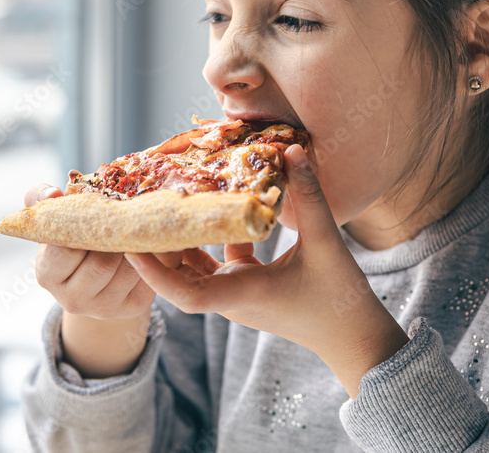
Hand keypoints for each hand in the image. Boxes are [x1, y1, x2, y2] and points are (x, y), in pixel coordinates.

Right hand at [24, 184, 181, 320]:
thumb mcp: (52, 219)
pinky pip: (148, 277)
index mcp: (47, 275)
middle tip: (125, 215)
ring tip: (136, 227)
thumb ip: (40, 198)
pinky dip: (152, 256)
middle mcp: (72, 300)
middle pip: (102, 263)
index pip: (68, 248)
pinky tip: (149, 242)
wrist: (96, 275)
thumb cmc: (72, 238)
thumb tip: (54, 191)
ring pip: (129, 269)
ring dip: (136, 244)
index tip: (97, 211)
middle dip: (116, 236)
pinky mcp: (132, 309)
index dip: (85, 227)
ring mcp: (103, 308)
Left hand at [122, 145, 408, 396]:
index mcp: (242, 294)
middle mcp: (232, 295)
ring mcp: (238, 291)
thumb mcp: (326, 244)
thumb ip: (309, 197)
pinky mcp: (249, 283)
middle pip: (179, 276)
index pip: (184, 294)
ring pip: (196, 266)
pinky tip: (211, 207)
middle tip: (137, 212)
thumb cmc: (340, 298)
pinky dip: (210, 238)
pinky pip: (218, 260)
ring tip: (162, 204)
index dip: (154, 274)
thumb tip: (292, 152)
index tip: (132, 248)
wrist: (355, 337)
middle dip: (157, 248)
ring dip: (181, 240)